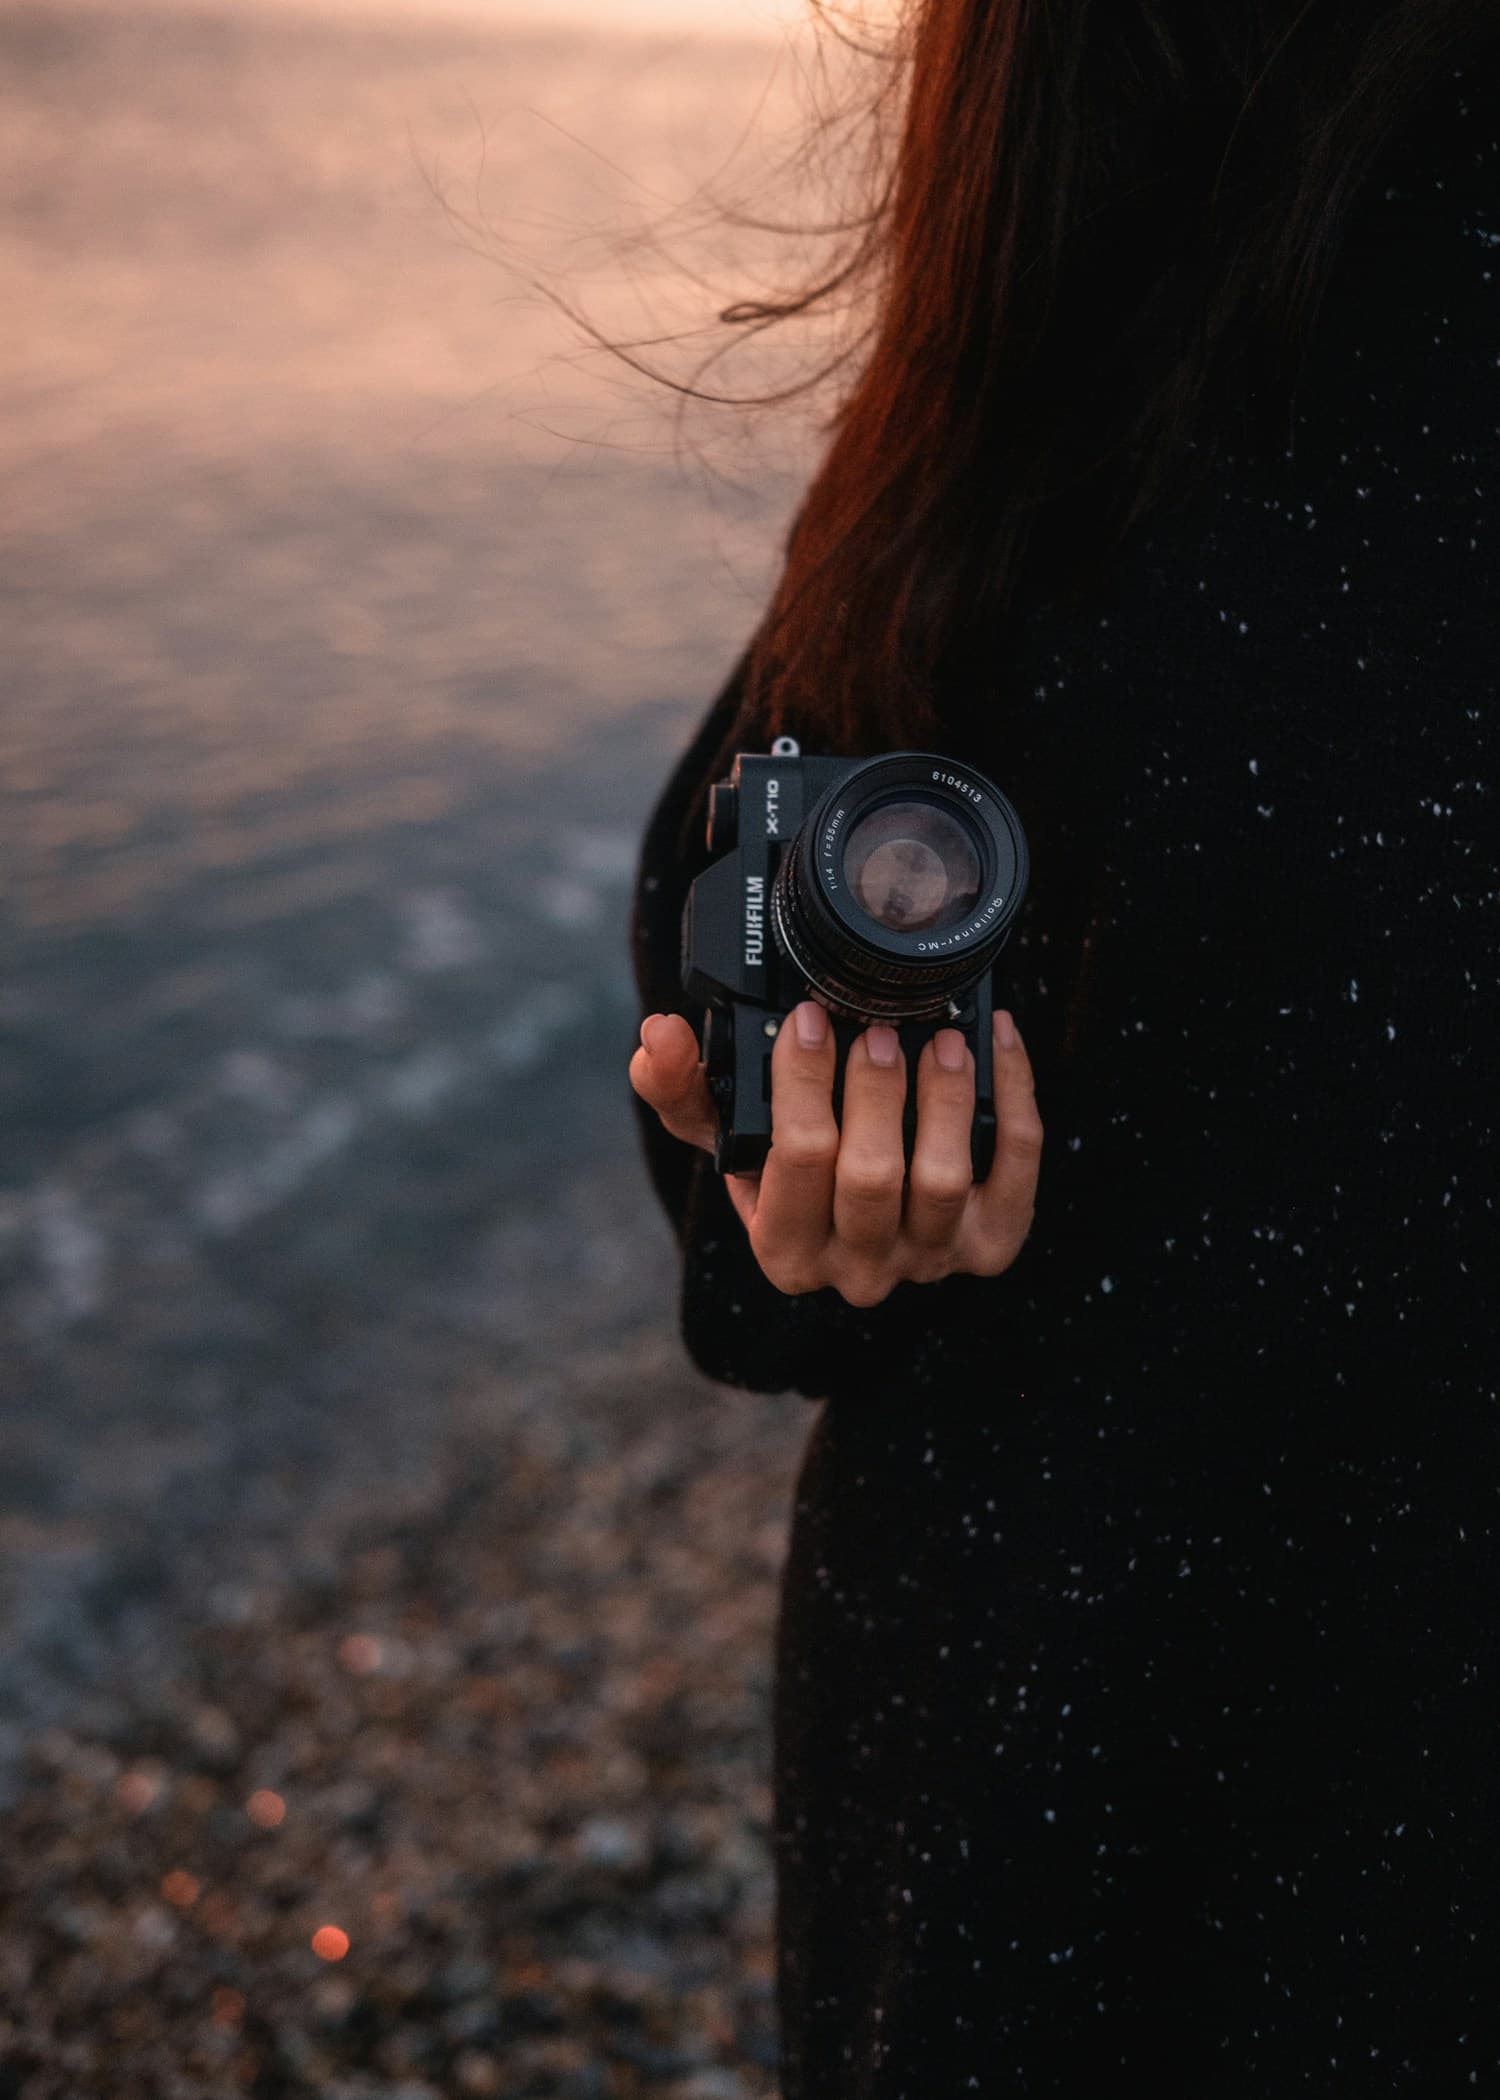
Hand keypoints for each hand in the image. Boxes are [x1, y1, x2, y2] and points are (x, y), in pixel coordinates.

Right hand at [629, 999, 1042, 1308]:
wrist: (858, 1207)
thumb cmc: (784, 1163)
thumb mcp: (724, 1131)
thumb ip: (680, 1085)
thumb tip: (659, 1036)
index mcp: (783, 1249)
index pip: (795, 1162)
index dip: (804, 1084)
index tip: (810, 1020)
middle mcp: (857, 1271)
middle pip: (871, 1178)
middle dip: (876, 1094)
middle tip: (878, 1029)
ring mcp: (930, 1261)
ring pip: (942, 1181)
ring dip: (945, 1100)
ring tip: (939, 1038)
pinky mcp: (993, 1242)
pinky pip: (1014, 1171)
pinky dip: (1013, 1099)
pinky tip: (995, 1041)